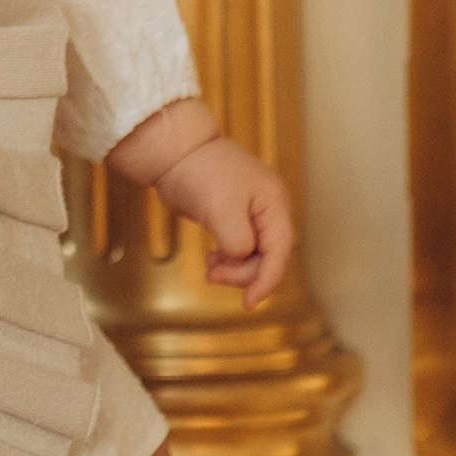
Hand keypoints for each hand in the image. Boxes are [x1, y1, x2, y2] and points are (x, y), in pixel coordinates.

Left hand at [156, 133, 294, 307]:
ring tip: (210, 270)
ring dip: (234, 269)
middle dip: (243, 273)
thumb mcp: (220, 210)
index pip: (280, 250)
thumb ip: (237, 241)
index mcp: (274, 203)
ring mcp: (253, 214)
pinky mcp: (235, 218)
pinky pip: (240, 248)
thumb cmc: (199, 171)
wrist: (174, 152)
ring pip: (253, 255)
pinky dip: (228, 260)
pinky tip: (212, 261)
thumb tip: (242, 258)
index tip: (249, 303)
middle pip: (268, 256)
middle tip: (213, 276)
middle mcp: (269, 209)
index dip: (267, 280)